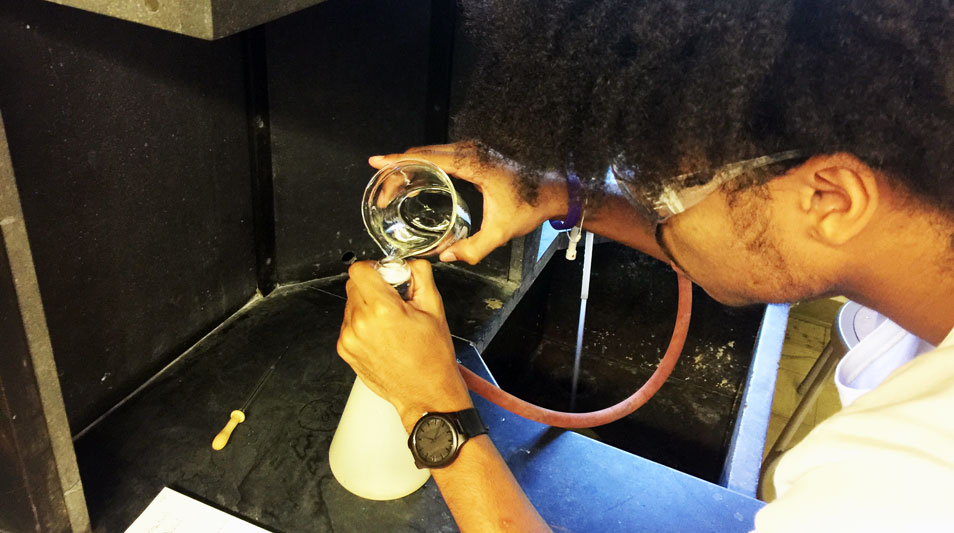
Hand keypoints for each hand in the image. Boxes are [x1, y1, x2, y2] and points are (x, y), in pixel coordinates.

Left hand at [337, 260, 471, 428]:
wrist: (426, 394)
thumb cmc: (432, 358)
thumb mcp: (435, 309)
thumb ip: (420, 275)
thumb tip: (409, 262)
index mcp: (382, 309)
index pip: (360, 269)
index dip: (375, 268)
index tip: (386, 275)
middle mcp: (360, 323)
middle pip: (354, 284)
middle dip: (373, 286)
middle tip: (394, 300)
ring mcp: (349, 338)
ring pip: (351, 304)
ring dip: (367, 305)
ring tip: (390, 323)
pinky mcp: (345, 350)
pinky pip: (349, 324)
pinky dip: (363, 324)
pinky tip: (382, 336)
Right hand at [369, 141, 567, 264]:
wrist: (551, 191)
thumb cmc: (528, 206)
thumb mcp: (500, 232)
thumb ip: (474, 248)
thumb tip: (448, 256)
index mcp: (472, 163)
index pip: (427, 158)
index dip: (398, 161)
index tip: (376, 162)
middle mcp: (469, 151)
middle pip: (422, 152)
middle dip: (397, 166)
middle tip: (380, 186)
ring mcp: (472, 150)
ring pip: (430, 151)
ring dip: (409, 164)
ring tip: (390, 183)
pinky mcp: (474, 154)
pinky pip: (440, 154)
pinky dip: (422, 163)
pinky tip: (412, 178)